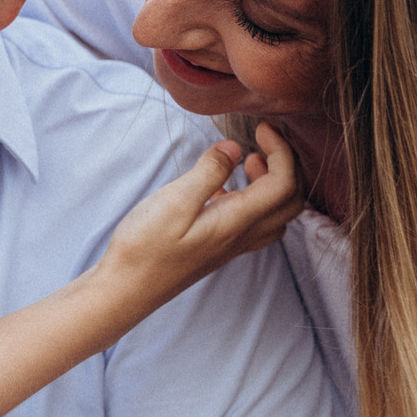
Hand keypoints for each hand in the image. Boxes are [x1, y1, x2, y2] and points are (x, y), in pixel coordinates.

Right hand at [97, 124, 302, 299]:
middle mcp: (241, 237)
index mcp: (236, 221)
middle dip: (286, 166)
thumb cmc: (145, 248)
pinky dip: (253, 200)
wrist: (126, 289)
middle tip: (261, 142)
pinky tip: (223, 189)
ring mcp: (231, 246)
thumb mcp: (174, 201)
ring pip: (276, 215)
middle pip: (291, 202)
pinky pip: (253, 225)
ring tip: (247, 162)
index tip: (262, 128)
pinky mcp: (217, 249)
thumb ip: (209, 172)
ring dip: (273, 184)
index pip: (284, 184)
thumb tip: (235, 148)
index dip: (282, 150)